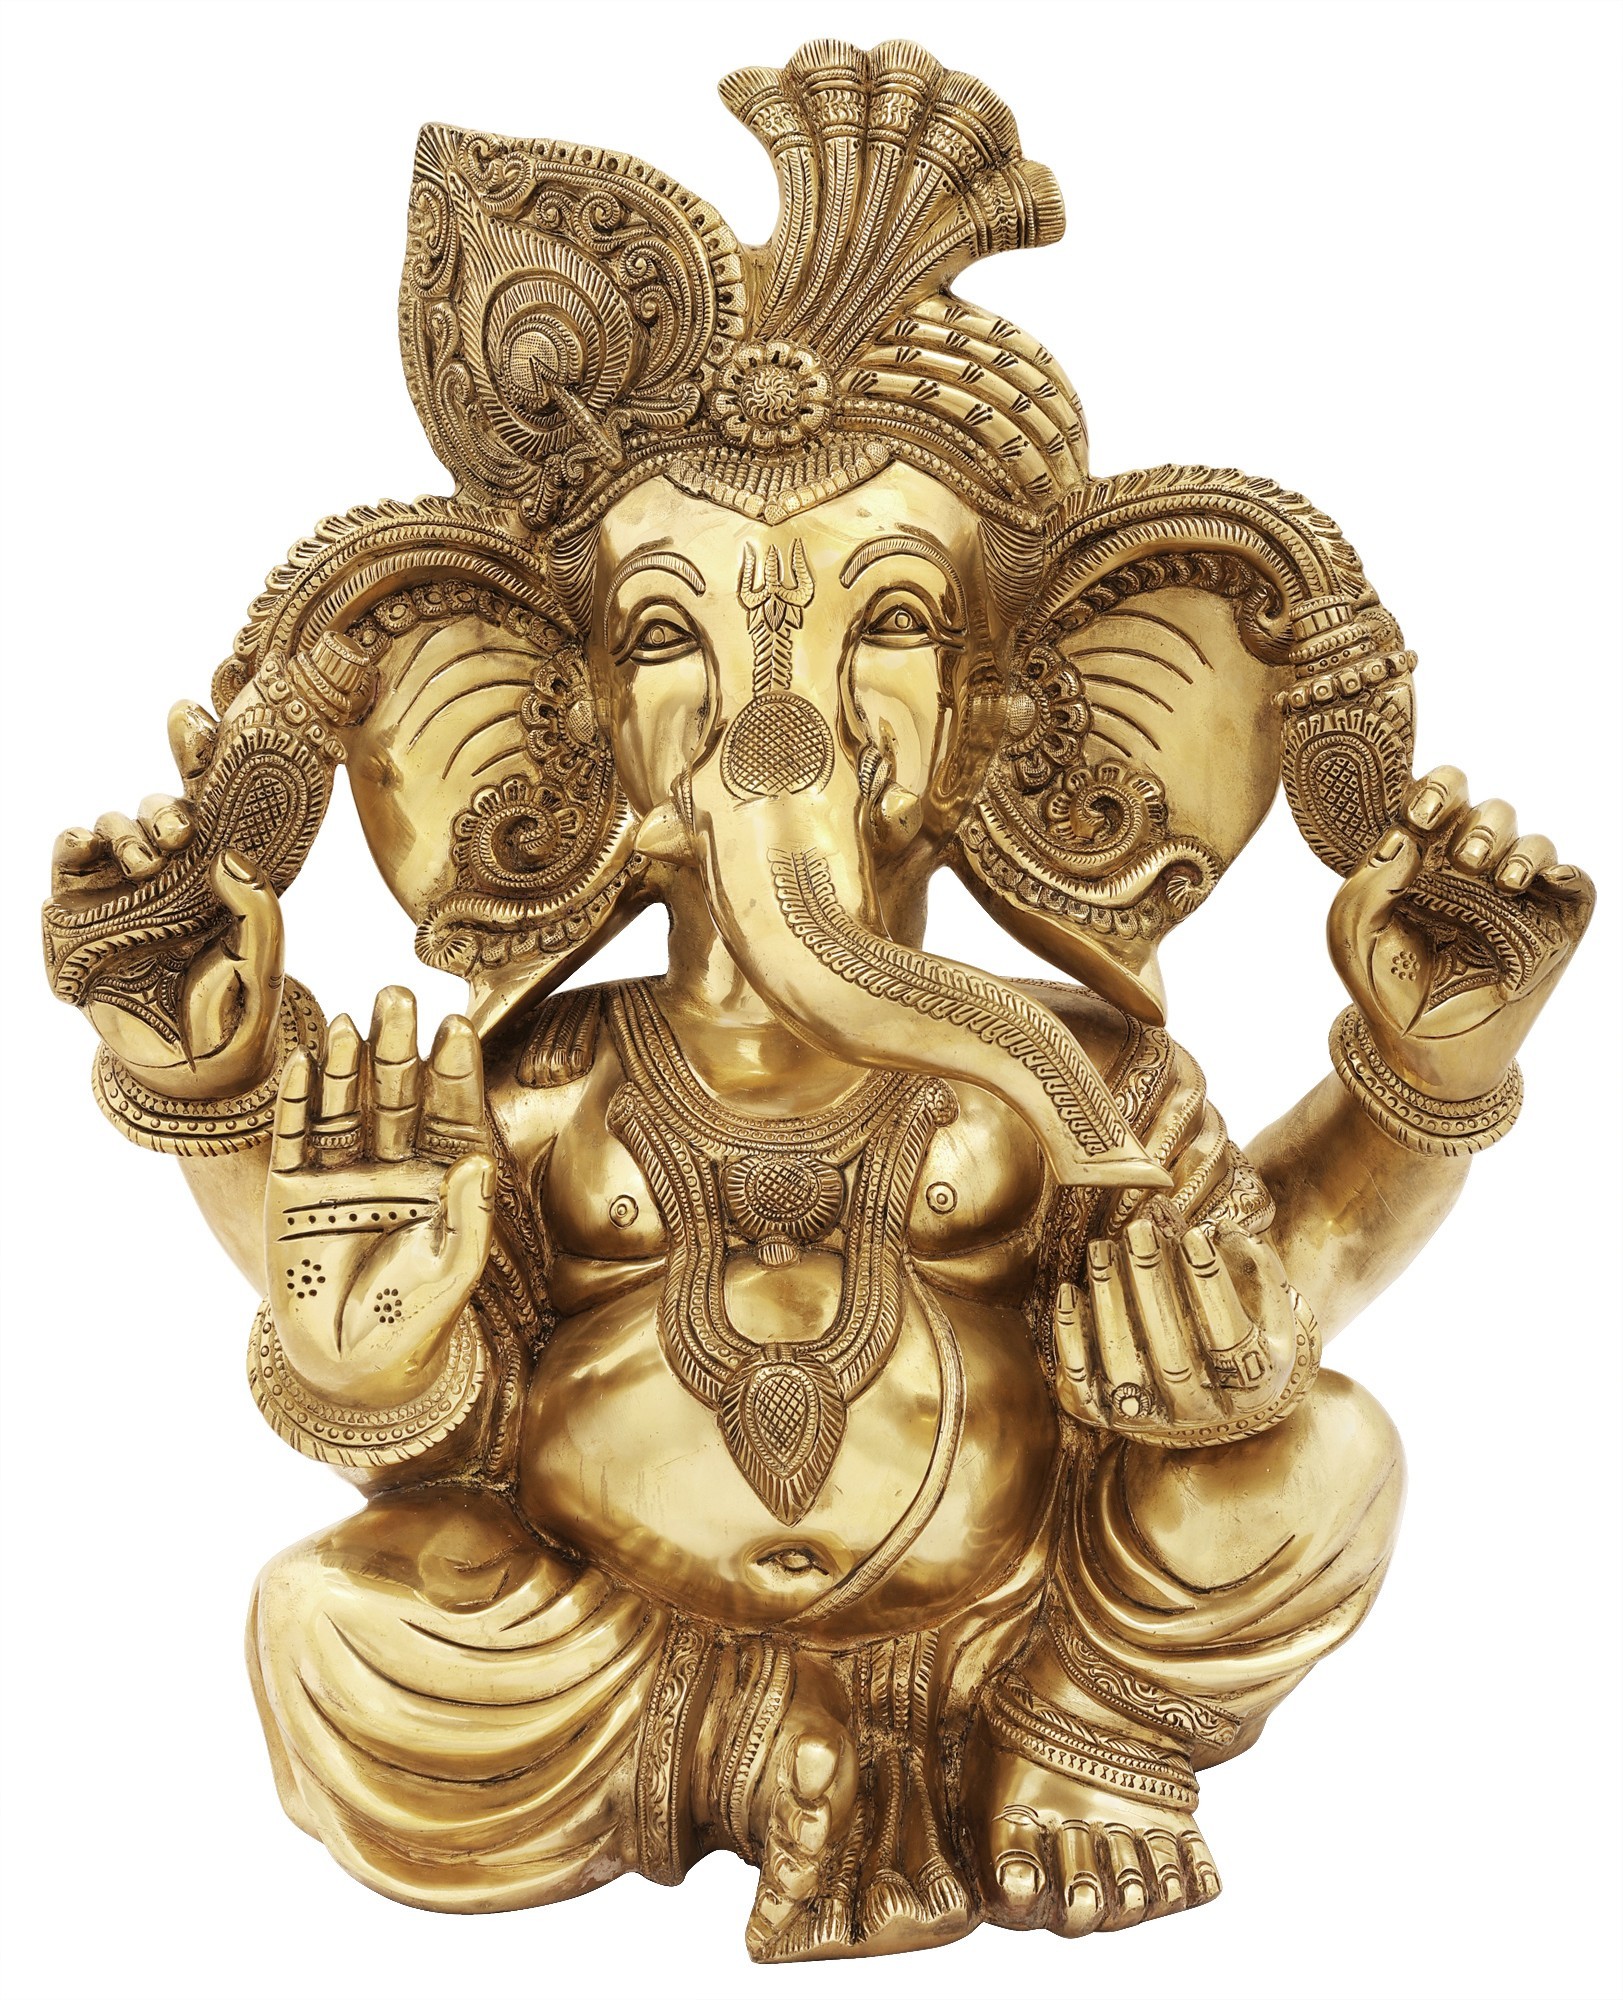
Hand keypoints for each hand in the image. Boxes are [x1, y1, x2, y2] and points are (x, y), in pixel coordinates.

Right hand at [50, 701, 284, 1097]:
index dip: (204, 755)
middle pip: (162, 805)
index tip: (203, 719)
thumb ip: (259, 909)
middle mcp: (173, 868)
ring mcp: (122, 885)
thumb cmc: (235, 1014)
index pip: (215, 799)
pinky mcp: (78, 907)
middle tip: (185, 830)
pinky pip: (68, 855)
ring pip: (117, 821)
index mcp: (223, 868)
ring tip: (150, 861)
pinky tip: (88, 843)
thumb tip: (230, 857)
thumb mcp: (261, 960)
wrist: (183, 1070)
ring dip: (131, 829)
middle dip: (169, 806)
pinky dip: (77, 839)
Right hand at [265, 987, 493, 1407]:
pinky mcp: (293, 1193)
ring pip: (345, 1106)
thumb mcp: (454, 1270)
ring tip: (348, 1020)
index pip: (448, 1111)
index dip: (451, 1069)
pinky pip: (295, 1139)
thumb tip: (478, 1158)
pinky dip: (297, 1103)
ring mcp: (342, 1175)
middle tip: (398, 993)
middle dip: (396, 1046)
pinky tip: (302, 1063)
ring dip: (345, 1064)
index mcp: (440, 1177)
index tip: (456, 1023)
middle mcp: (392, 1165)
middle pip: (395, 1093)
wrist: (351, 1367)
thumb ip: (469, 1215)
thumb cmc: (416, 1320)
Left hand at [1053, 1213, 1304, 1444]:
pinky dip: (1071, 1339)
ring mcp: (1150, 1419)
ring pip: (1123, 1370)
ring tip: (1102, 1250)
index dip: (1212, 1287)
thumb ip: (1255, 1267)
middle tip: (1139, 1231)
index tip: (1194, 1236)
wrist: (1212, 1394)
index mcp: (1251, 1387)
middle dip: (1152, 1285)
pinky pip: (1079, 1385)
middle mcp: (1200, 1412)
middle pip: (1173, 1355)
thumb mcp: (1267, 1304)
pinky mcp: (1104, 1416)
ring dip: (1109, 1305)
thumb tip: (1222, 1231)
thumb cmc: (1244, 1331)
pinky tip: (1070, 1292)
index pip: (1230, 1337)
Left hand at [1328, 766, 1593, 1099]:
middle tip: (1463, 862)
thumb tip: (1404, 837)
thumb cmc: (1383, 984)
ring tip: (1496, 881)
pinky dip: (1563, 874)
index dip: (1438, 790)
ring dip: (1518, 850)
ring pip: (1535, 841)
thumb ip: (1365, 881)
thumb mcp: (1353, 932)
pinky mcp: (1553, 928)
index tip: (1422, 818)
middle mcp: (1475, 868)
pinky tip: (1537, 884)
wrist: (1421, 1049)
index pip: (1442, 796)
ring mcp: (1516, 897)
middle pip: (1493, 810)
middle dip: (1480, 825)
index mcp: (1427, 855)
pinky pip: (1575, 883)